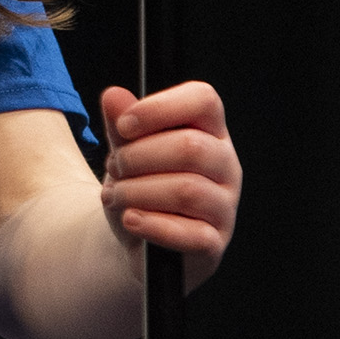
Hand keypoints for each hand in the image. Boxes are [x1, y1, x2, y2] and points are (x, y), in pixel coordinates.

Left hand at [98, 81, 239, 280]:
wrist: (134, 236)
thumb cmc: (138, 184)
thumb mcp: (125, 152)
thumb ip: (121, 126)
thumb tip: (114, 95)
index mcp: (209, 132)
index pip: (203, 100)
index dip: (160, 107)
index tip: (124, 125)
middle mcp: (225, 166)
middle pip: (191, 147)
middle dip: (138, 157)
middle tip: (114, 168)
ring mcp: (224, 206)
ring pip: (187, 191)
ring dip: (137, 192)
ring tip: (114, 196)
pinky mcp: (213, 243)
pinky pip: (191, 234)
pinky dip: (152, 225)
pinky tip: (130, 219)